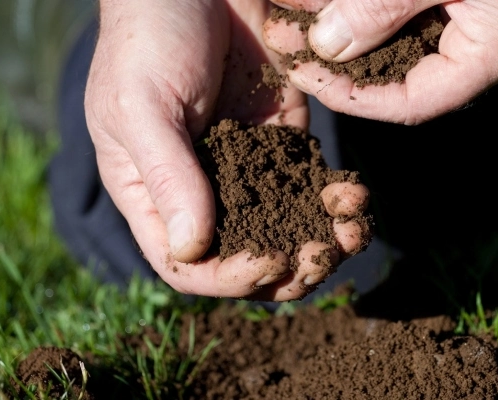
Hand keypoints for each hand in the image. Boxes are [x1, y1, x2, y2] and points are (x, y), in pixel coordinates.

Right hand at [84, 0, 368, 300]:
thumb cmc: (146, 36)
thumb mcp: (142, 105)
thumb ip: (168, 176)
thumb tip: (192, 249)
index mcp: (150, 191)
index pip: (185, 264)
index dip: (227, 277)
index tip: (267, 260)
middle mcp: (198, 186)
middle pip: (242, 255)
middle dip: (287, 267)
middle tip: (323, 257)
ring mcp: (242, 161)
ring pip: (283, 224)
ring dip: (320, 237)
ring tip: (352, 230)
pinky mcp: (280, 132)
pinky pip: (308, 179)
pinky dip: (334, 196)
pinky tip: (355, 193)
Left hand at [264, 0, 497, 123]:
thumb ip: (382, 5)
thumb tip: (326, 45)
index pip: (413, 101)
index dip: (350, 94)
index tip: (300, 70)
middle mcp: (494, 39)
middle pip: (400, 63)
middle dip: (337, 48)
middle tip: (283, 29)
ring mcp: (486, 10)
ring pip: (401, 26)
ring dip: (347, 15)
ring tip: (294, 5)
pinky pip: (412, 3)